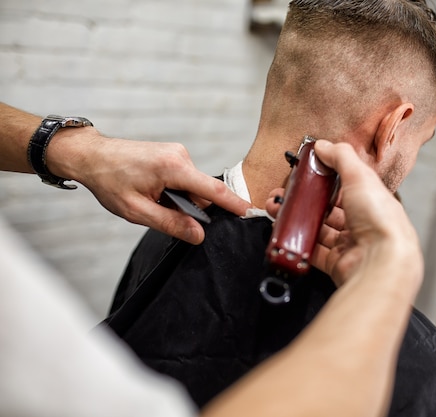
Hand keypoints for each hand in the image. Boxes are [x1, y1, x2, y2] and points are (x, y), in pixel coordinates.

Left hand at [48, 129, 251, 244]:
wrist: (92, 156)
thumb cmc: (109, 180)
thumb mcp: (137, 210)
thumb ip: (171, 223)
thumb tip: (198, 235)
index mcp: (173, 168)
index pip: (213, 190)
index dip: (234, 204)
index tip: (251, 213)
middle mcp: (180, 156)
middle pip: (202, 192)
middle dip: (190, 208)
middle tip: (160, 212)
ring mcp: (178, 153)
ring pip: (193, 187)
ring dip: (179, 199)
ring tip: (151, 199)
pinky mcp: (174, 154)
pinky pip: (185, 178)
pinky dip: (175, 190)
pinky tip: (154, 191)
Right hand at [267, 140, 420, 287]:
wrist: (380, 262)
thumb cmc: (381, 221)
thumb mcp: (360, 177)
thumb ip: (341, 157)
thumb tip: (323, 145)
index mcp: (372, 201)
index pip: (346, 186)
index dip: (325, 179)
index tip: (305, 173)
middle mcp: (363, 223)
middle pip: (328, 209)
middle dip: (305, 201)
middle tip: (286, 193)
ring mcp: (349, 244)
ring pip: (318, 229)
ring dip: (298, 220)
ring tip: (278, 210)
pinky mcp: (337, 263)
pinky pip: (313, 251)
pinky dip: (299, 243)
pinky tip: (288, 233)